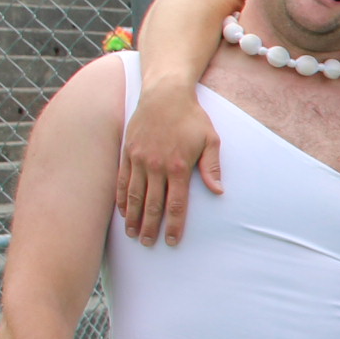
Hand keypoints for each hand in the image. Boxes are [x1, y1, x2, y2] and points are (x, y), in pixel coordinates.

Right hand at [116, 85, 221, 245]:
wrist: (164, 94)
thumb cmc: (192, 117)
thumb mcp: (210, 139)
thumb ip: (212, 167)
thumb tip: (218, 191)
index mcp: (178, 166)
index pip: (176, 204)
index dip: (174, 225)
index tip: (173, 241)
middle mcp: (156, 166)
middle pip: (152, 204)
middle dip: (151, 227)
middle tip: (149, 244)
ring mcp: (139, 160)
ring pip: (133, 195)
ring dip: (133, 217)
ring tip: (133, 234)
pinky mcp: (127, 153)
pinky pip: (121, 180)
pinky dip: (121, 198)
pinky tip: (122, 211)